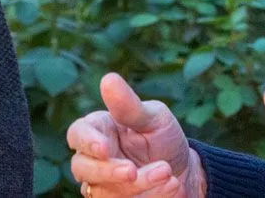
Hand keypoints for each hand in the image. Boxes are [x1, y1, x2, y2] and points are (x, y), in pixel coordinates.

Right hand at [65, 72, 207, 197]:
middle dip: (107, 171)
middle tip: (133, 171)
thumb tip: (108, 79)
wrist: (185, 172)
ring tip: (166, 172)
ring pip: (101, 190)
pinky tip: (170, 184)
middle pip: (81, 167)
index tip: (104, 148)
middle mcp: (95, 158)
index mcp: (99, 130)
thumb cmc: (164, 138)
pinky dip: (147, 195)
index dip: (87, 142)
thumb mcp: (154, 118)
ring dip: (136, 185)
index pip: (78, 134)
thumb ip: (129, 106)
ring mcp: (103, 183)